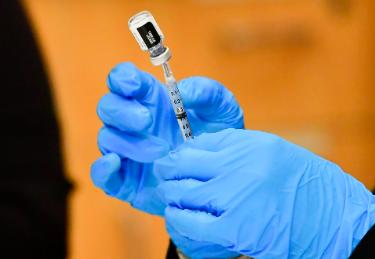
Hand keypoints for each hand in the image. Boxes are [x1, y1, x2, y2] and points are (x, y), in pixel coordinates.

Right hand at [90, 62, 243, 215]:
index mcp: (151, 99)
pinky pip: (101, 175)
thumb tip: (181, 91)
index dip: (121, 78)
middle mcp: (134, 123)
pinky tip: (115, 163)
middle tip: (148, 120)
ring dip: (128, 143)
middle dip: (123, 111)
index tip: (133, 85)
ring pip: (107, 139)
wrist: (224, 176)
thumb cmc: (220, 136)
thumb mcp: (223, 109)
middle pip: (108, 107)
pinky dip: (101, 169)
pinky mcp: (127, 181)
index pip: (123, 79)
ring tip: (161, 151)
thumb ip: (207, 92)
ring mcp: (128, 152)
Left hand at [155, 129, 374, 257]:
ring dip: (172, 199)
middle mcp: (240, 166)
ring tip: (172, 201)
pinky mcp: (234, 229)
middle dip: (168, 174)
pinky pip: (192, 225)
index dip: (182, 154)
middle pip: (184, 166)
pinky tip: (181, 221)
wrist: (338, 220)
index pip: (200, 143)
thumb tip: (203, 154)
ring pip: (182, 195)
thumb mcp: (277, 154)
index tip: (177, 162)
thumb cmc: (311, 188)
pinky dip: (181, 223)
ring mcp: (236, 197)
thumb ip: (241, 151)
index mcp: (252, 144)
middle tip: (166, 180)